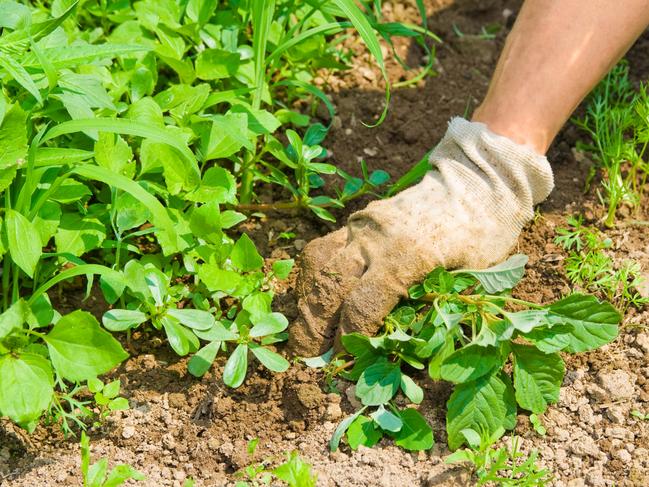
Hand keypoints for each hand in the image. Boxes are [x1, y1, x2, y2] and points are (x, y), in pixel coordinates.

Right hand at [288, 118, 553, 356]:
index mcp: (408, 255)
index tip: (343, 362)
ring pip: (318, 265)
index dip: (349, 339)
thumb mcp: (473, 277)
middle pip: (329, 286)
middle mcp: (376, 238)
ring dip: (306, 300)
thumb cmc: (483, 234)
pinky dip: (313, 277)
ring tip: (305, 329)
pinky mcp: (357, 219)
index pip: (362, 305)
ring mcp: (363, 225)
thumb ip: (434, 309)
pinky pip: (323, 248)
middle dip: (313, 326)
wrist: (477, 180)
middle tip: (309, 356)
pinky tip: (314, 296)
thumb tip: (398, 348)